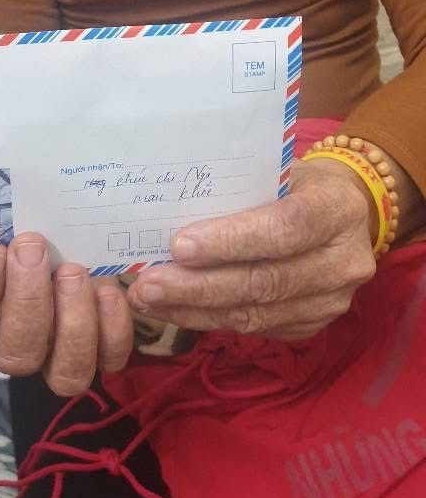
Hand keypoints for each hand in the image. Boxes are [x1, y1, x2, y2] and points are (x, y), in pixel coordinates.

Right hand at [0, 233, 133, 395]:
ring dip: (72, 319)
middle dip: (26, 299)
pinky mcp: (100, 353)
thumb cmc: (19, 237)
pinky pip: (109, 357)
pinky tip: (107, 290)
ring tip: (72, 271)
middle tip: (32, 248)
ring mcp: (58, 360)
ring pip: (65, 372)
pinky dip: (112, 326)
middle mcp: (15, 352)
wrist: (64, 240)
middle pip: (16, 354)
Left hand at [126, 158, 376, 340]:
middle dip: (200, 286)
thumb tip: (170, 207)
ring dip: (196, 310)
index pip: (286, 228)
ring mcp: (332, 301)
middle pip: (266, 281)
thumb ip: (240, 187)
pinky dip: (210, 320)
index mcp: (336, 209)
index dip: (232, 240)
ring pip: (257, 314)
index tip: (179, 246)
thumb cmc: (298, 182)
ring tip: (149, 300)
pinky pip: (255, 329)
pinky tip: (175, 310)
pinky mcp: (313, 326)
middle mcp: (343, 262)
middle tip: (148, 285)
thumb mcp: (279, 169)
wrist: (348, 212)